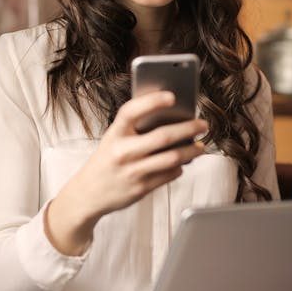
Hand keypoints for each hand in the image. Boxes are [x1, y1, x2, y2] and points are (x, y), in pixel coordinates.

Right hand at [45, 91, 207, 254]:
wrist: (88, 193)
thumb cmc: (106, 161)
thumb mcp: (113, 139)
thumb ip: (135, 129)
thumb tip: (170, 117)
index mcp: (114, 134)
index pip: (132, 111)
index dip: (152, 101)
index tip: (172, 96)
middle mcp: (122, 152)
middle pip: (162, 137)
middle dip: (188, 128)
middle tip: (202, 124)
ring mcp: (132, 171)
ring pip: (172, 158)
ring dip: (191, 151)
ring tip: (200, 146)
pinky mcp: (141, 188)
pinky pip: (169, 174)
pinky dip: (179, 167)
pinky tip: (182, 163)